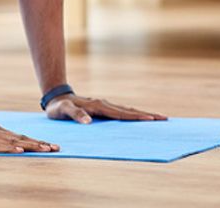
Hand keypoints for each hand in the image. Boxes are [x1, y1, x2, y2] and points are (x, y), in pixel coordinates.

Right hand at [0, 117, 59, 153]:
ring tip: (44, 149)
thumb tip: (12, 145)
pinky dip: (7, 148)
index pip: (21, 137)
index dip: (37, 142)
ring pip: (12, 142)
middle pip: (21, 139)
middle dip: (39, 144)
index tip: (52, 146)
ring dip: (29, 146)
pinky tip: (18, 150)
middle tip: (56, 148)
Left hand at [45, 94, 167, 123]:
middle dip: (146, 115)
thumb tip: (88, 121)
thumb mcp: (62, 110)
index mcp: (98, 106)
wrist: (55, 97)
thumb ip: (75, 115)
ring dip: (142, 114)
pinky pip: (120, 112)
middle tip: (164, 119)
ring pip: (127, 110)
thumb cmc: (58, 107)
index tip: (151, 119)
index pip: (120, 113)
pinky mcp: (102, 108)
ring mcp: (104, 105)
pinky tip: (139, 119)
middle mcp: (104, 104)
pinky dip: (132, 115)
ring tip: (158, 119)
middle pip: (129, 110)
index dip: (136, 117)